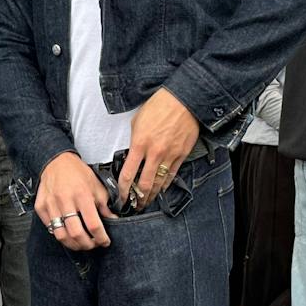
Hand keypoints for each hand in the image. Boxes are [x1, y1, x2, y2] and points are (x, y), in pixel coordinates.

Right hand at [37, 151, 113, 250]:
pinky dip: (61, 235)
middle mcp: (65, 200)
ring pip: (61, 235)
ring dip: (73, 244)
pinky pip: (50, 228)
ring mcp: (50, 204)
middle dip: (87, 244)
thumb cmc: (77, 173)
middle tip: (93, 244)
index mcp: (82, 194)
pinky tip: (68, 233)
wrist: (56, 162)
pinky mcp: (40, 207)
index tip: (105, 241)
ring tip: (81, 243)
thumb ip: (105, 205)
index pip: (93, 224)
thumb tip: (113, 220)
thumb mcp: (97, 186)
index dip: (101, 238)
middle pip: (76, 233)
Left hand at [119, 88, 200, 210]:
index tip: (121, 197)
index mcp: (140, 144)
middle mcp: (154, 153)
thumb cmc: (159, 106)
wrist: (183, 100)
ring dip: (152, 195)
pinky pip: (172, 175)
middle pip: (144, 184)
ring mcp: (169, 155)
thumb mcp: (138, 121)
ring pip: (159, 183)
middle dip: (138, 198)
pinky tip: (161, 190)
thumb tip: (132, 155)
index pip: (128, 174)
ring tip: (147, 202)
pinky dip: (166, 185)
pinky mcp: (181, 155)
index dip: (123, 190)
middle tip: (135, 205)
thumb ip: (135, 141)